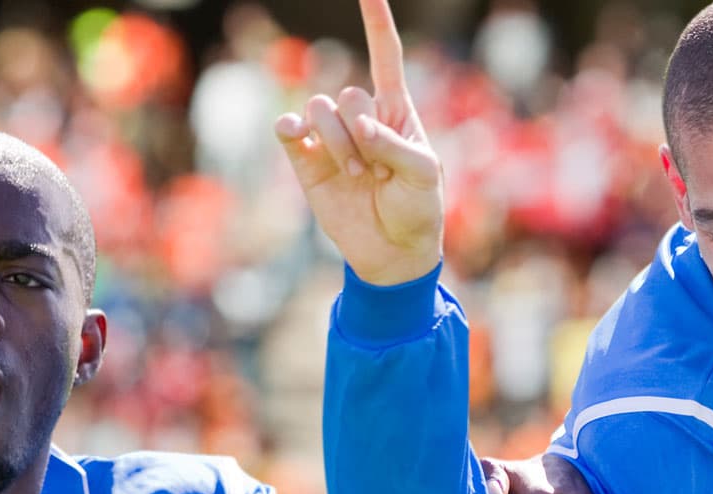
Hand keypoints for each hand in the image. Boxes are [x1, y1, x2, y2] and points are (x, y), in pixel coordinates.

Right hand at [275, 0, 441, 285]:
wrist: (392, 252)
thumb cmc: (418, 209)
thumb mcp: (425, 175)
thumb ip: (395, 145)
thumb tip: (357, 124)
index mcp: (396, 111)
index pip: (384, 57)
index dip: (375, 23)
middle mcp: (360, 117)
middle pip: (346, 93)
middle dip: (360, 134)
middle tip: (375, 171)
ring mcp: (330, 138)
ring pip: (319, 111)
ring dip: (337, 145)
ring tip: (356, 177)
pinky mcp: (306, 161)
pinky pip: (288, 130)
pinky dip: (288, 128)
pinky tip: (292, 133)